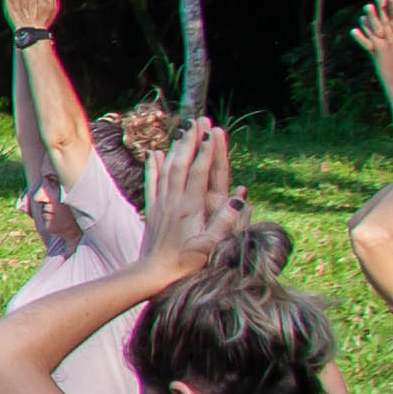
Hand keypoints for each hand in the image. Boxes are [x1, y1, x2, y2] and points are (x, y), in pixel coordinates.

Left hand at [140, 118, 241, 269]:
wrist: (155, 272)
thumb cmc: (188, 261)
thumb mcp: (213, 244)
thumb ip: (227, 220)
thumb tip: (240, 196)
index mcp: (191, 207)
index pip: (201, 173)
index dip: (208, 151)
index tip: (214, 132)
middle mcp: (174, 201)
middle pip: (183, 164)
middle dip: (192, 141)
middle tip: (200, 120)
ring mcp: (161, 203)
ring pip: (167, 169)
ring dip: (176, 148)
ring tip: (184, 129)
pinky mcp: (152, 209)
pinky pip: (152, 182)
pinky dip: (154, 165)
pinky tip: (155, 152)